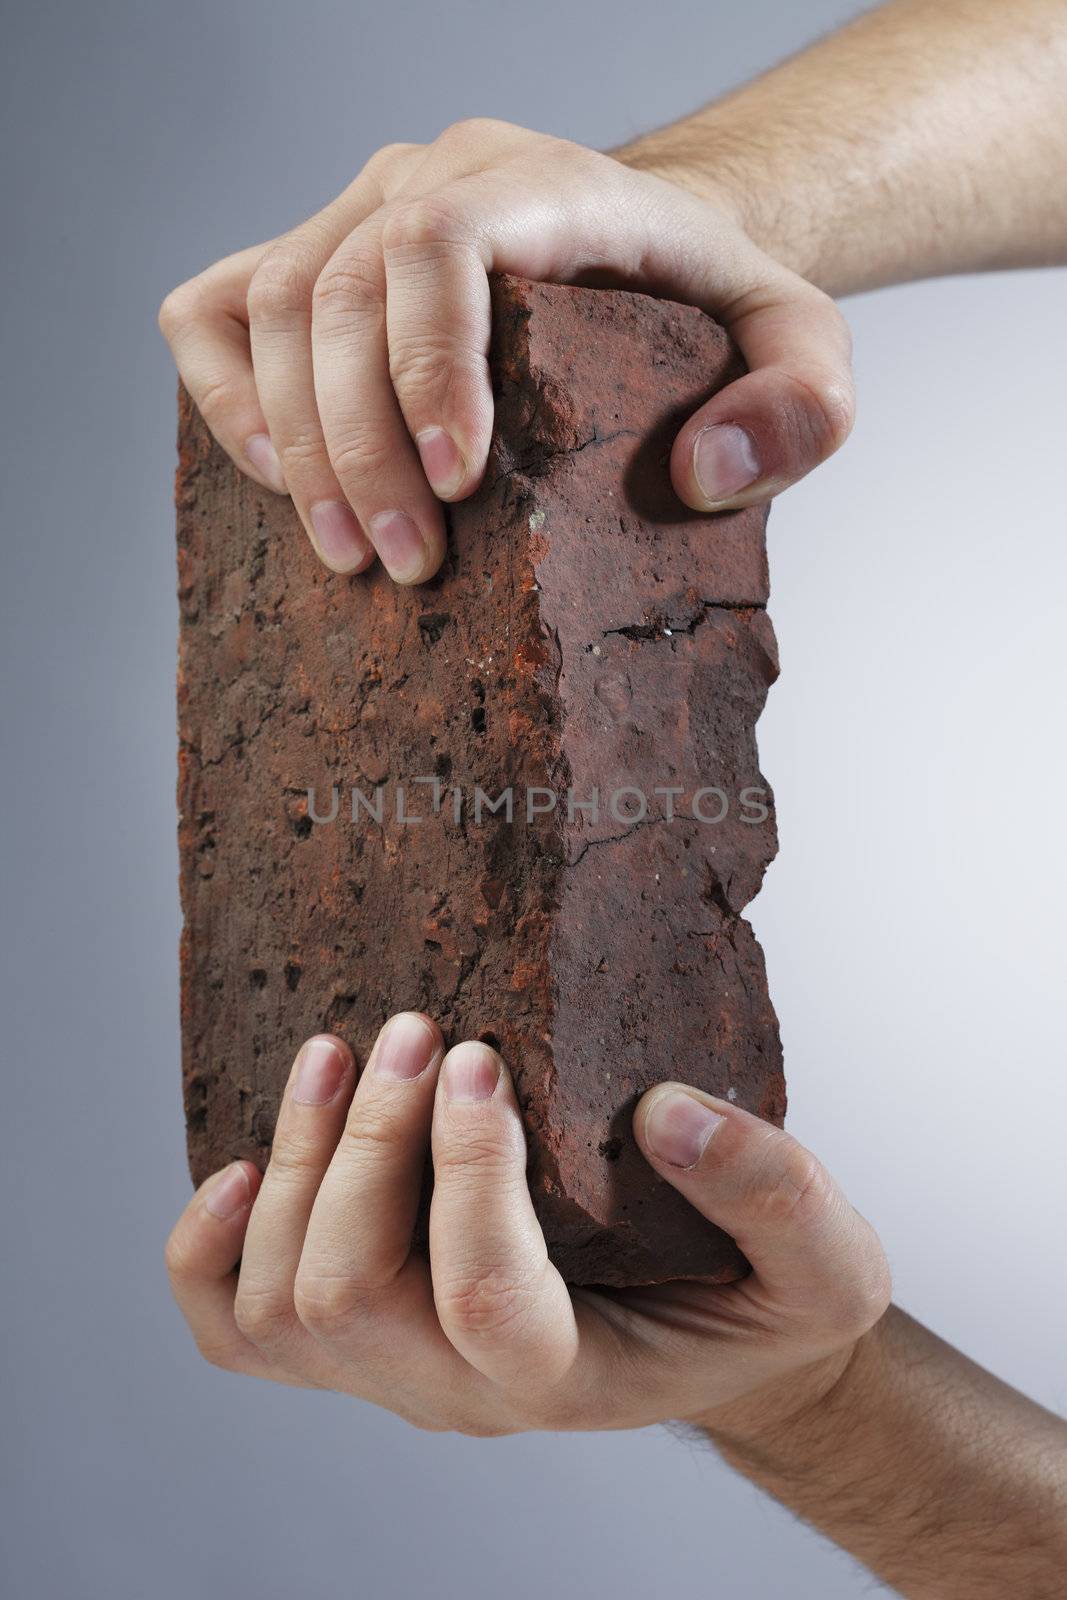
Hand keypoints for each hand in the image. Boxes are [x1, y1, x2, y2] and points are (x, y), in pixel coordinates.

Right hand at [158, 120, 853, 584]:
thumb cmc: (707, 307)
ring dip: (294, 445)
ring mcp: (357, 211)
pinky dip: (222, 395)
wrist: (648, 250)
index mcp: (547, 182)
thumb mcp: (801, 346)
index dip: (427, 363)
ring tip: (348, 556)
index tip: (454, 486)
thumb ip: (802, 403)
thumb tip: (706, 473)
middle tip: (405, 566)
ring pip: (271, 307)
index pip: (443, 242)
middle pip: (341, 290)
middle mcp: (432, 177)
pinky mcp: (308, 256)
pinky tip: (273, 478)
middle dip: (359, 446)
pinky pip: (214, 310)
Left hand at [166, 1013, 889, 1436]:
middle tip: (416, 1028)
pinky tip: (238, 1163)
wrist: (707, 1339)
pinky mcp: (352, 1337)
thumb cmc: (759, 1303)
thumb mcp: (827, 1262)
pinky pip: (235, 1325)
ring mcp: (391, 1368)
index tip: (483, 1057)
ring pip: (278, 1306)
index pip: (485, 1300)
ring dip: (294, 1164)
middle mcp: (457, 1391)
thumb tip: (669, 1111)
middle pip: (348, 1293)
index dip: (467, 1177)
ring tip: (337, 1051)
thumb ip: (776, 1193)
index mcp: (569, 1375)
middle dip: (371, 1146)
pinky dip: (208, 1247)